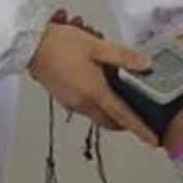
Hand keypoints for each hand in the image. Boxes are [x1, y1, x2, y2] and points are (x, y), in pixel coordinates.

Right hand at [27, 21, 159, 145]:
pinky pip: (86, 109)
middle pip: (110, 121)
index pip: (123, 115)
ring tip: (121, 100)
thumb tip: (145, 65)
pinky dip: (98, 106)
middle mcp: (82, 103)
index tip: (152, 139)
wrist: (30, 44)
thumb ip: (123, 57)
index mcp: (94, 92)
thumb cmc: (59, 44)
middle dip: (125, 123)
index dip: (140, 128)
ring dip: (110, 113)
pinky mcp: (64, 99)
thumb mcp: (97, 46)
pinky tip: (99, 90)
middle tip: (140, 119)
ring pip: (97, 116)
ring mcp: (71, 103)